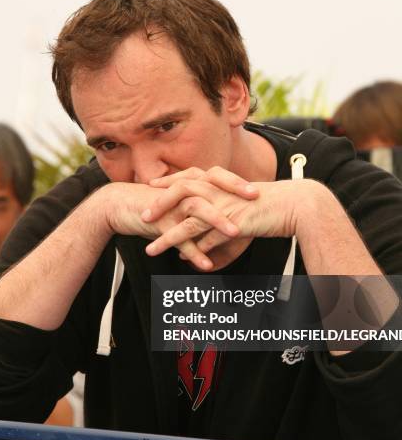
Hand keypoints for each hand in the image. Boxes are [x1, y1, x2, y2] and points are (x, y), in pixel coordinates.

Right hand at [94, 181, 241, 270]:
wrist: (120, 207)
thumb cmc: (155, 205)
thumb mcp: (181, 202)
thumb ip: (202, 204)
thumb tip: (225, 212)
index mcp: (190, 184)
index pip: (218, 177)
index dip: (237, 182)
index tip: (259, 190)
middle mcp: (182, 191)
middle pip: (211, 187)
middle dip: (233, 193)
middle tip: (254, 201)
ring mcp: (171, 206)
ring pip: (197, 210)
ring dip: (217, 222)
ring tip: (235, 234)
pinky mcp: (159, 222)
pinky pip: (178, 237)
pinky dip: (193, 251)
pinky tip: (206, 265)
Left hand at [143, 173, 312, 256]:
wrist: (297, 205)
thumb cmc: (272, 203)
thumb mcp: (243, 203)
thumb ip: (224, 212)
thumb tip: (210, 226)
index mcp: (221, 182)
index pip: (189, 178)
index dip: (169, 182)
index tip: (152, 186)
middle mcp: (220, 192)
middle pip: (180, 194)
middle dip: (159, 205)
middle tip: (142, 216)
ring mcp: (225, 208)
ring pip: (188, 222)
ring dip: (167, 237)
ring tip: (150, 250)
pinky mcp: (234, 224)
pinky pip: (208, 240)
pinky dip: (195, 251)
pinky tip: (184, 261)